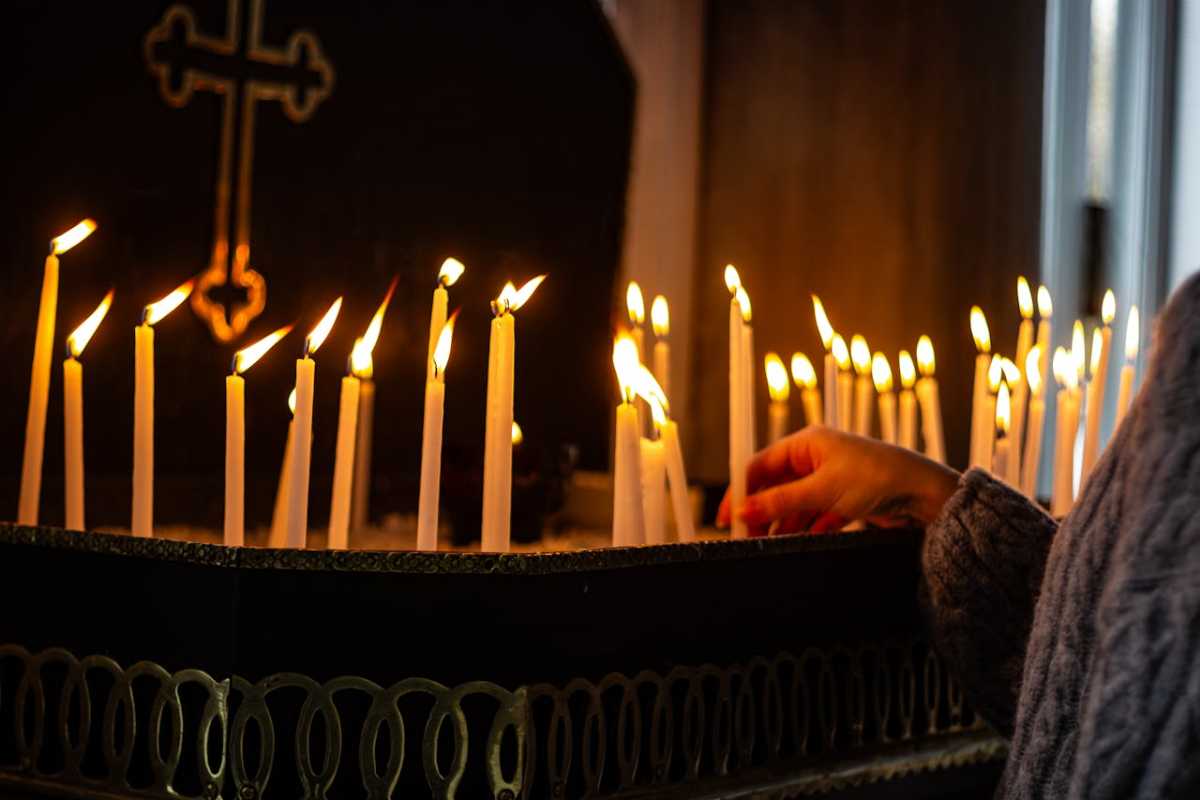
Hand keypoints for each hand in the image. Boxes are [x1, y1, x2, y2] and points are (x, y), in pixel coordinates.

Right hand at [717, 426, 960, 534]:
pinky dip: (805, 529)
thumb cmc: (876, 477)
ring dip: (782, 525)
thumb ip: (781, 501)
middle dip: (760, 512)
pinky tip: (796, 544)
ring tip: (769, 546)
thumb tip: (743, 510)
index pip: (759, 465)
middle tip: (747, 538)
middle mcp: (814, 459)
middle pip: (774, 487)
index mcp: (806, 444)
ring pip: (793, 505)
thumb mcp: (823, 490)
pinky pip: (813, 516)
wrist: (924, 493)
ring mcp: (829, 480)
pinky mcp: (842, 501)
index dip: (740, 491)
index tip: (727, 518)